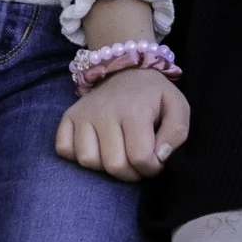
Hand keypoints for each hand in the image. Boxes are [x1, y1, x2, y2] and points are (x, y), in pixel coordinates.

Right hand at [55, 64, 190, 179]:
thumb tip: (160, 156)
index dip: (152, 168)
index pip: (140, 159)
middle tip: (137, 161)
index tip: (155, 159)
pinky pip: (64, 149)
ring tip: (117, 153)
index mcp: (134, 111)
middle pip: (114, 166)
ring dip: (104, 166)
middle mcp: (105, 112)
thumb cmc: (153, 95)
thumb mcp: (178, 107)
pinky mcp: (68, 117)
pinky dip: (78, 155)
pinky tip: (96, 147)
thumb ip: (176, 134)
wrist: (125, 69)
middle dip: (130, 173)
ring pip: (88, 161)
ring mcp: (83, 115)